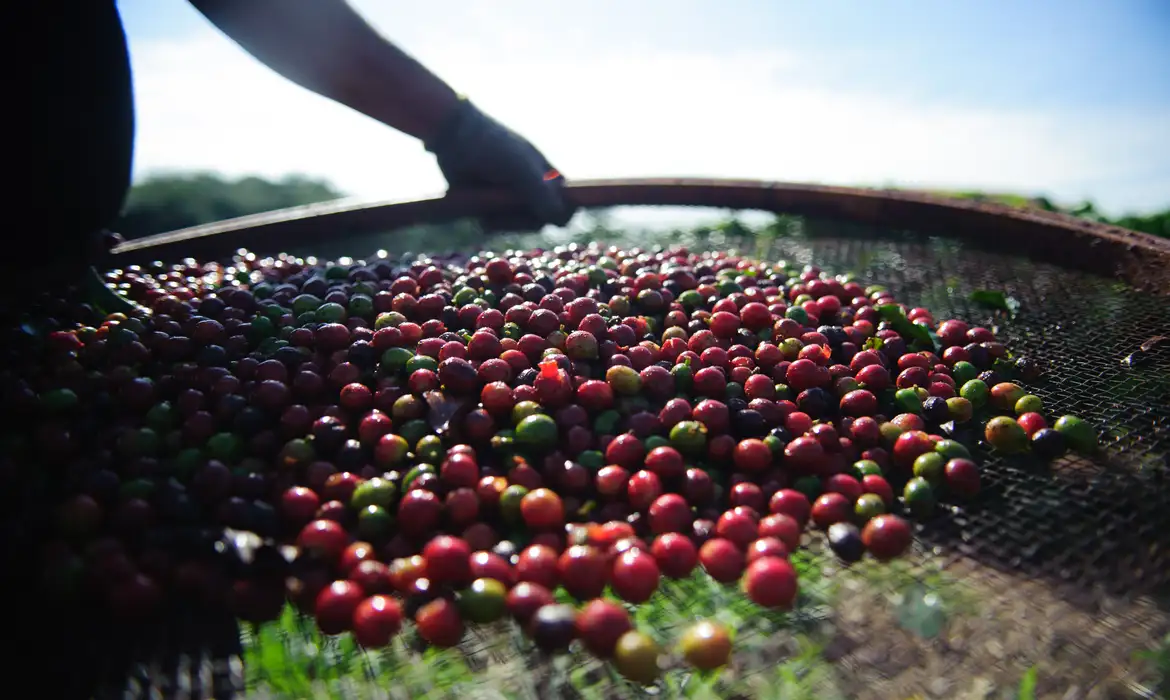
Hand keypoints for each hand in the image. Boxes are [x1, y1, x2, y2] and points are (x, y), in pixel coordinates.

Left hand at [426, 99, 575, 230]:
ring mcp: (509, 199)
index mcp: (546, 176)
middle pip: (541, 220)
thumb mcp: (522, 169)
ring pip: (518, 226)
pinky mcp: (489, 206)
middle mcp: (531, 189)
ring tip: (490, 211)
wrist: (454, 138)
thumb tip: (561, 222)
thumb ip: (542, 194)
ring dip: (506, 222)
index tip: (553, 218)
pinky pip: (497, 225)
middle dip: (525, 220)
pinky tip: (480, 209)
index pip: (567, 202)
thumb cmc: (494, 147)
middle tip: (509, 212)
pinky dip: (491, 221)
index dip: (563, 212)